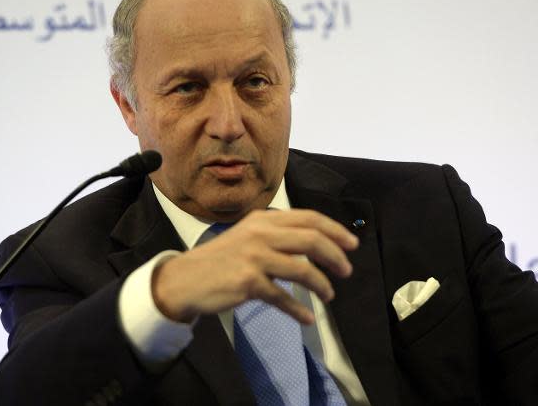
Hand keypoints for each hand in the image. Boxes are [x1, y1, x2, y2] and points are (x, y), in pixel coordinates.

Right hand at [151, 209, 358, 323]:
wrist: (186, 279)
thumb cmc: (223, 259)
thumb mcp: (249, 235)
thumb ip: (278, 234)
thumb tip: (317, 243)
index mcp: (264, 219)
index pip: (309, 218)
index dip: (335, 231)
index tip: (352, 244)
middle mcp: (261, 234)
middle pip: (311, 240)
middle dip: (335, 256)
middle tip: (347, 271)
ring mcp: (254, 257)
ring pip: (302, 270)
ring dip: (322, 285)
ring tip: (329, 295)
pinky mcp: (248, 282)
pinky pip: (282, 297)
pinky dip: (299, 310)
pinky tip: (308, 319)